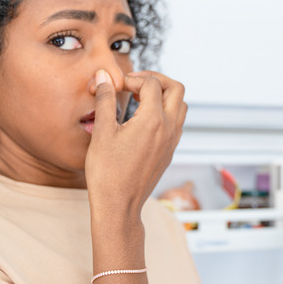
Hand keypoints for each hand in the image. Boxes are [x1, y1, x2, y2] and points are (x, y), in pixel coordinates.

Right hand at [84, 70, 186, 221]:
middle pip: (176, 89)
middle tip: (136, 82)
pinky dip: (165, 112)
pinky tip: (144, 119)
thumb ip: (105, 100)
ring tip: (140, 98)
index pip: (151, 84)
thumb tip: (104, 77)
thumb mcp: (102, 132)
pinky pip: (176, 123)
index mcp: (153, 120)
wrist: (119, 206)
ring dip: (164, 95)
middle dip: (157, 79)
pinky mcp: (169, 152)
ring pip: (180, 106)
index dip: (133, 78)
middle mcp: (168, 129)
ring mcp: (172, 141)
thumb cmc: (107, 173)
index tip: (117, 85)